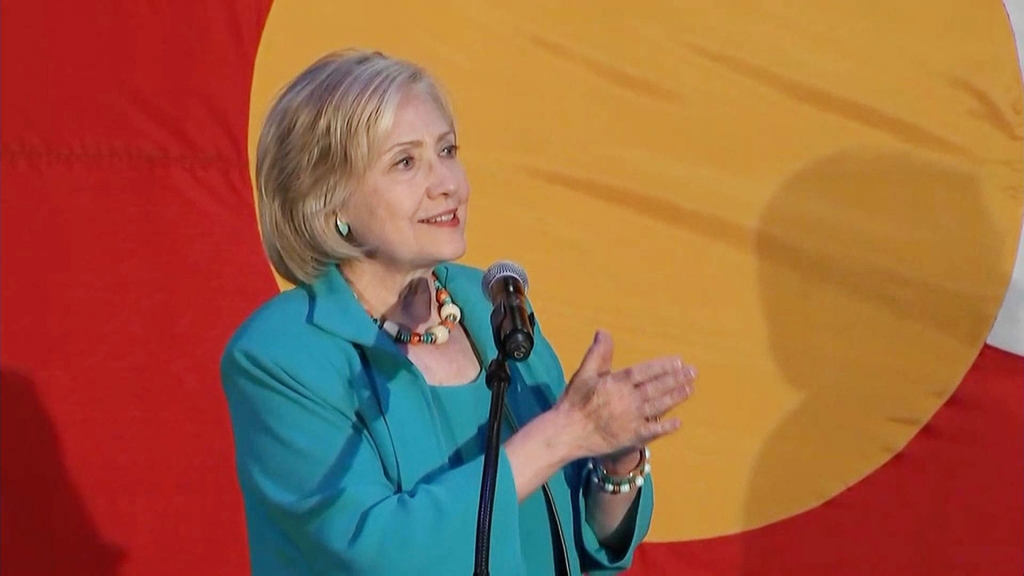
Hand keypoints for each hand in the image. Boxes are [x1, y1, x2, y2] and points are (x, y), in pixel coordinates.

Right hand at [554, 330, 695, 462]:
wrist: (567, 433)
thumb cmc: (574, 402)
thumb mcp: (584, 373)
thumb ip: (598, 353)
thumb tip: (604, 331)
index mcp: (617, 383)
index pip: (645, 371)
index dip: (663, 366)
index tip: (679, 362)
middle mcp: (628, 400)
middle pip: (657, 387)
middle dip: (676, 379)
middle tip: (693, 372)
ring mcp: (632, 419)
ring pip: (659, 406)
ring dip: (676, 397)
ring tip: (690, 389)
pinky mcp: (631, 437)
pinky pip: (653, 430)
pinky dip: (666, 426)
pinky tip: (679, 422)